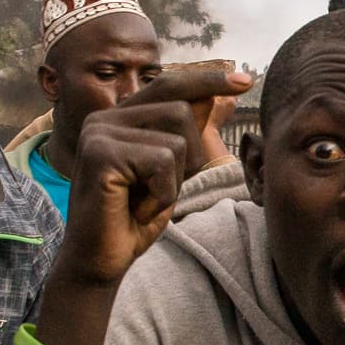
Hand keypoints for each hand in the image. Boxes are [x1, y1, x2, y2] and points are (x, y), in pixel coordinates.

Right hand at [54, 66, 253, 287]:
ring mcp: (98, 132)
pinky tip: (136, 210)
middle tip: (159, 192)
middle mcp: (104, 117)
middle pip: (181, 111)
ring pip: (175, 139)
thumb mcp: (168, 173)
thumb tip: (211, 95)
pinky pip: (161, 162)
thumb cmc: (132, 220)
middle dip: (188, 158)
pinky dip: (161, 194)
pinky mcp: (100, 153)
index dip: (207, 82)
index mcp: (119, 118)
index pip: (170, 86)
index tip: (246, 82)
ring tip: (144, 200)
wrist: (99, 262)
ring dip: (173, 181)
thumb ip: (182, 134)